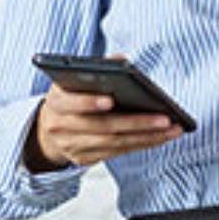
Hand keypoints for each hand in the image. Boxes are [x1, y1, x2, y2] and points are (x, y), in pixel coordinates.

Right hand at [26, 59, 183, 170]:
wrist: (47, 130)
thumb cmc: (69, 97)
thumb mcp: (72, 79)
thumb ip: (95, 68)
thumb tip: (122, 60)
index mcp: (56, 101)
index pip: (71, 103)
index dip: (89, 102)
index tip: (110, 100)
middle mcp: (61, 127)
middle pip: (102, 127)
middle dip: (136, 123)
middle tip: (164, 118)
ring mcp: (72, 146)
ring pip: (113, 143)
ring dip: (146, 137)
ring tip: (171, 129)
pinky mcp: (84, 159)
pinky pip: (116, 153)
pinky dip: (140, 145)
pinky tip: (160, 137)